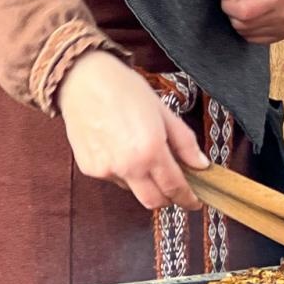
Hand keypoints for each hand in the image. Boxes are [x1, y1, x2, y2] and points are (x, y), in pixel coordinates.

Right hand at [57, 50, 206, 210]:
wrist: (83, 81)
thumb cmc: (124, 90)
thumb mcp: (164, 111)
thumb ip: (184, 142)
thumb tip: (200, 164)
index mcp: (150, 151)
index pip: (174, 187)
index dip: (187, 198)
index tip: (195, 202)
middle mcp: (127, 166)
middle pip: (153, 201)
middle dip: (168, 199)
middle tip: (176, 186)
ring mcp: (105, 170)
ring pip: (133, 190)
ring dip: (144, 182)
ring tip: (143, 152)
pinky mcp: (89, 169)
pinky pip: (114, 179)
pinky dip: (124, 171)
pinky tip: (122, 148)